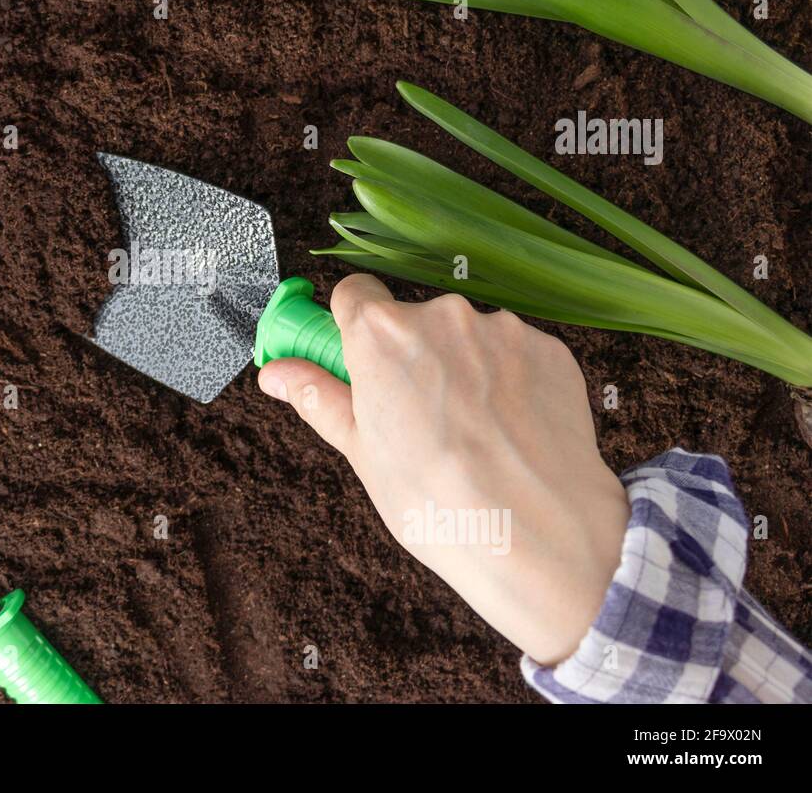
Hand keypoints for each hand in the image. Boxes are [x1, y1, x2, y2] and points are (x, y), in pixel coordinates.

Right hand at [257, 274, 629, 664]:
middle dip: (409, 355)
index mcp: (381, 335)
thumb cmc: (439, 501)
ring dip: (460, 366)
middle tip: (415, 416)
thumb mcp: (361, 453)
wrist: (537, 533)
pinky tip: (507, 430)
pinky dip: (507, 380)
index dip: (351, 327)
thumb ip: (319, 398)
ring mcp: (502, 329)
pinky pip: (513, 352)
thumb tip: (277, 373)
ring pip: (465, 336)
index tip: (356, 360)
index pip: (354, 293)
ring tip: (470, 433)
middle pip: (412, 318)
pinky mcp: (550, 349)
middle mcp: (442, 316)